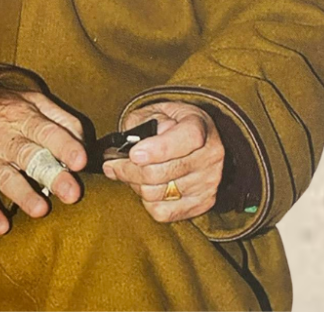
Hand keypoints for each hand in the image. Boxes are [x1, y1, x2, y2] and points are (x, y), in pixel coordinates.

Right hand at [0, 86, 87, 234]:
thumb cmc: (6, 112)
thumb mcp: (33, 103)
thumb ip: (62, 120)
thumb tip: (85, 144)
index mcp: (24, 119)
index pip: (47, 131)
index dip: (64, 146)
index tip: (81, 161)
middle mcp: (4, 139)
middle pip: (29, 156)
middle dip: (51, 175)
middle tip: (72, 193)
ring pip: (4, 177)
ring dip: (23, 194)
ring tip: (41, 210)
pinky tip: (1, 226)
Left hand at [102, 101, 223, 222]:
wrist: (195, 138)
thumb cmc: (170, 124)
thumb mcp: (154, 111)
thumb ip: (141, 122)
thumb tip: (131, 145)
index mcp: (200, 127)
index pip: (186, 139)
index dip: (158, 149)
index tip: (134, 154)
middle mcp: (210, 156)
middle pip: (161, 173)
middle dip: (128, 169)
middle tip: (113, 164)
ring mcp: (208, 182)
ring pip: (157, 194)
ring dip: (135, 185)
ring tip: (130, 173)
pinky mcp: (202, 203)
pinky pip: (163, 212)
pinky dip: (147, 202)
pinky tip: (146, 187)